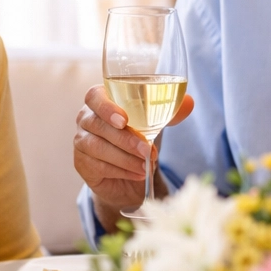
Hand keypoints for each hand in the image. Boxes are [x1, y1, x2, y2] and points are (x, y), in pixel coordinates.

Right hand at [73, 85, 194, 225]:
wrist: (129, 174)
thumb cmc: (138, 138)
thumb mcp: (155, 124)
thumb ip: (170, 112)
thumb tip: (189, 102)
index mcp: (101, 101)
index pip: (94, 96)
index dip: (106, 107)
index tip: (124, 120)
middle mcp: (85, 119)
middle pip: (98, 125)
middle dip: (125, 140)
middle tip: (146, 151)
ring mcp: (80, 141)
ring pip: (98, 147)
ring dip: (125, 158)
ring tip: (145, 166)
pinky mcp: (81, 163)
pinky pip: (98, 166)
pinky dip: (121, 171)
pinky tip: (136, 174)